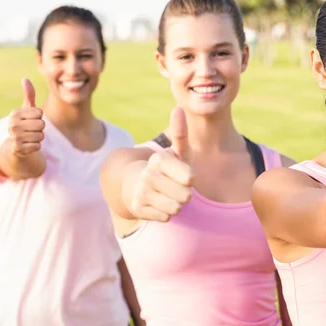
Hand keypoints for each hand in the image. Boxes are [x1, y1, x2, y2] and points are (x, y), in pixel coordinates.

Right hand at [8, 78, 44, 156]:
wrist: (16, 144)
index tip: (31, 120)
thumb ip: (29, 95)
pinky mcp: (18, 148)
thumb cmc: (25, 123)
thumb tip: (25, 79)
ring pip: (41, 135)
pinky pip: (38, 146)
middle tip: (32, 130)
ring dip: (39, 137)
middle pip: (42, 124)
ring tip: (30, 137)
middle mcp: (12, 124)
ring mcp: (14, 137)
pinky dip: (36, 146)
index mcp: (14, 113)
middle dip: (40, 128)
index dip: (39, 117)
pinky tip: (29, 145)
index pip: (39, 113)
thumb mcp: (27, 109)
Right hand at [129, 107, 193, 221]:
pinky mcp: (137, 208)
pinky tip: (158, 203)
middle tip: (174, 186)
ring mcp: (141, 192)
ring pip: (176, 208)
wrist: (135, 183)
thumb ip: (180, 133)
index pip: (190, 178)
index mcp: (159, 159)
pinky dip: (166, 213)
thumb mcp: (176, 152)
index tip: (181, 173)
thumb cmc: (166, 168)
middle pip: (186, 196)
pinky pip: (166, 217)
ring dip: (176, 204)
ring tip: (167, 195)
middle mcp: (147, 174)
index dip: (190, 178)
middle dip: (185, 194)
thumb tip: (178, 108)